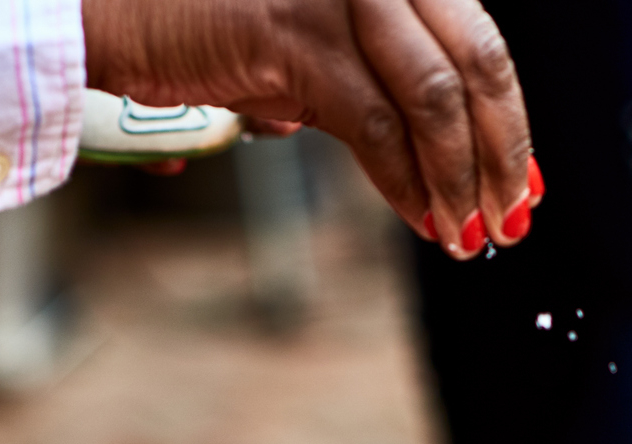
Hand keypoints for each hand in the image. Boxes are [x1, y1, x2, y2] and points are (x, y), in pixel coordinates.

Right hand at [80, 0, 540, 256]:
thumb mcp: (314, 48)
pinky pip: (372, 123)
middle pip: (476, 61)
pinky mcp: (292, 34)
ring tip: (463, 233)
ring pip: (432, 97)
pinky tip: (419, 217)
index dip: (509, 119)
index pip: (478, 39)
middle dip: (500, 152)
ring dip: (455, 179)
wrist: (111, 13)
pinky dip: (404, 181)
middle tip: (507, 218)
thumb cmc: (207, 30)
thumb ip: (381, 86)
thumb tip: (451, 159)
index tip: (520, 183)